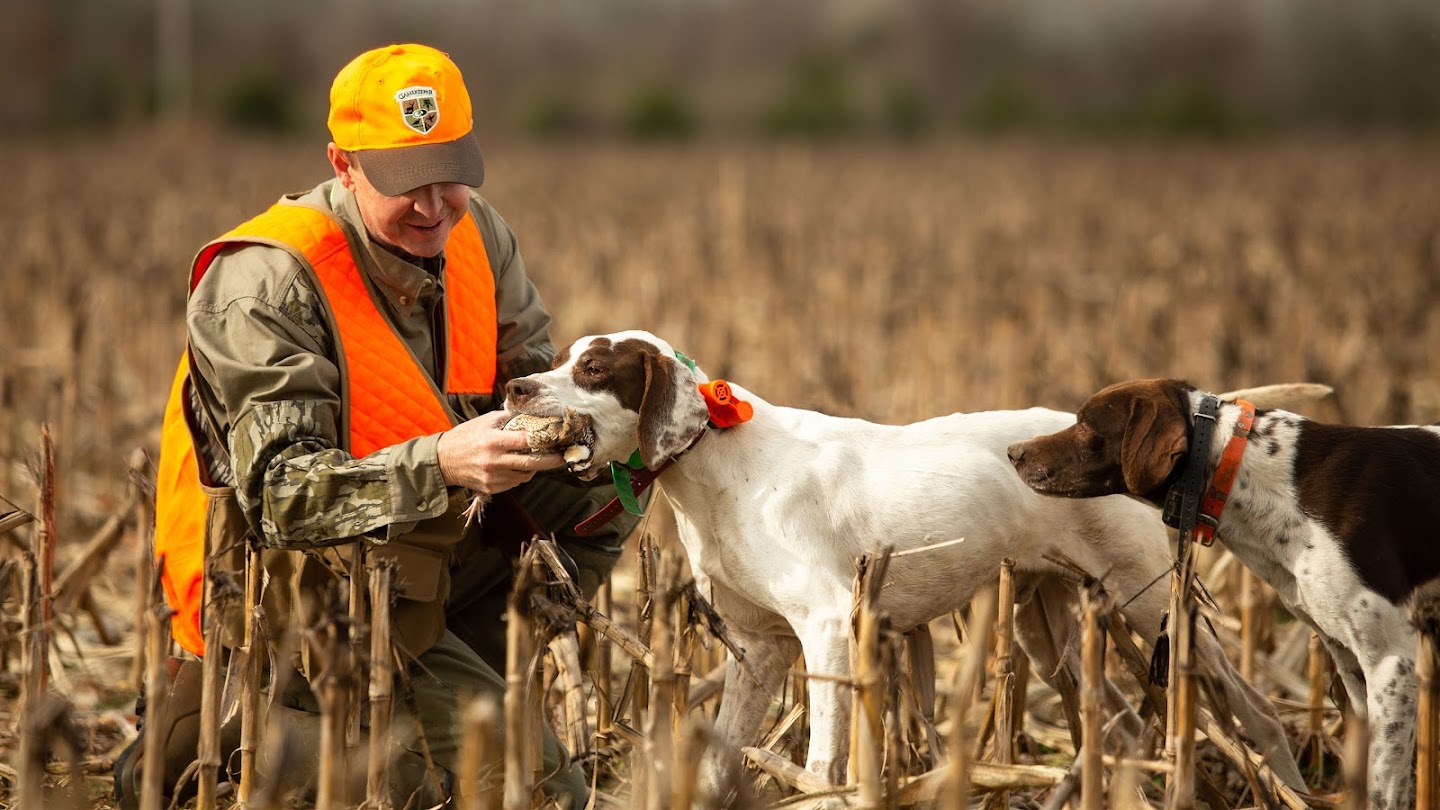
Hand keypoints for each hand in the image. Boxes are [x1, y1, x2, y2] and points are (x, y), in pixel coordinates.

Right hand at [436, 410, 565, 493]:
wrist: (443, 461)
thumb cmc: (465, 437)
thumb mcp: (484, 421)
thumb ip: (507, 418)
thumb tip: (530, 414)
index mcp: (493, 441)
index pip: (526, 441)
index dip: (544, 439)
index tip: (557, 437)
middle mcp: (494, 461)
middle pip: (532, 463)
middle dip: (551, 461)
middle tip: (563, 456)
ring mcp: (493, 477)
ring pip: (525, 475)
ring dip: (534, 467)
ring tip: (535, 458)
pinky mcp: (491, 488)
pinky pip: (514, 482)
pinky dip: (519, 474)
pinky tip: (516, 466)